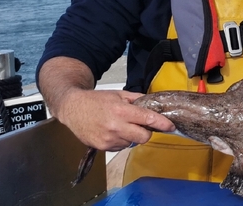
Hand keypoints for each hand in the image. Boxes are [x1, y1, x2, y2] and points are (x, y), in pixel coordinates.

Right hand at [57, 88, 175, 150]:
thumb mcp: (118, 94)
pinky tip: (112, 132)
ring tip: (120, 126)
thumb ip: (137, 99)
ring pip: (132, 143)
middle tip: (140, 125)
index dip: (162, 123)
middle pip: (144, 137)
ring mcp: (108, 139)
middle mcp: (116, 126)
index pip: (147, 119)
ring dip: (131, 136)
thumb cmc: (95, 100)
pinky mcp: (102, 147)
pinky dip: (121, 141)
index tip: (170, 126)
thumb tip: (152, 103)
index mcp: (121, 111)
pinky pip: (120, 147)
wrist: (72, 108)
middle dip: (146, 131)